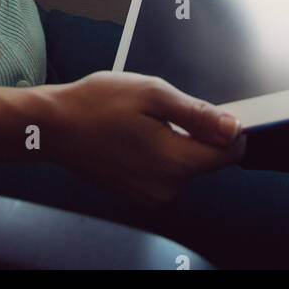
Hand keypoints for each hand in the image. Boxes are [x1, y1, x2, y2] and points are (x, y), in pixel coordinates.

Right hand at [43, 70, 247, 205]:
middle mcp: (166, 187)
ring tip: (141, 121)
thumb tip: (233, 128)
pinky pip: (164, 172)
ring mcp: (150, 194)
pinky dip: (157, 152)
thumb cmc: (97, 104)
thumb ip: (197, 114)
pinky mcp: (138, 193)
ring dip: (174, 141)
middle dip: (194, 132)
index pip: (229, 154)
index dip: (227, 128)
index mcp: (174, 162)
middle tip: (160, 110)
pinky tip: (133, 135)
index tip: (207, 111)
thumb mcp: (152, 94)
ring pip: (184, 164)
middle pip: (206, 159)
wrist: (54, 127)